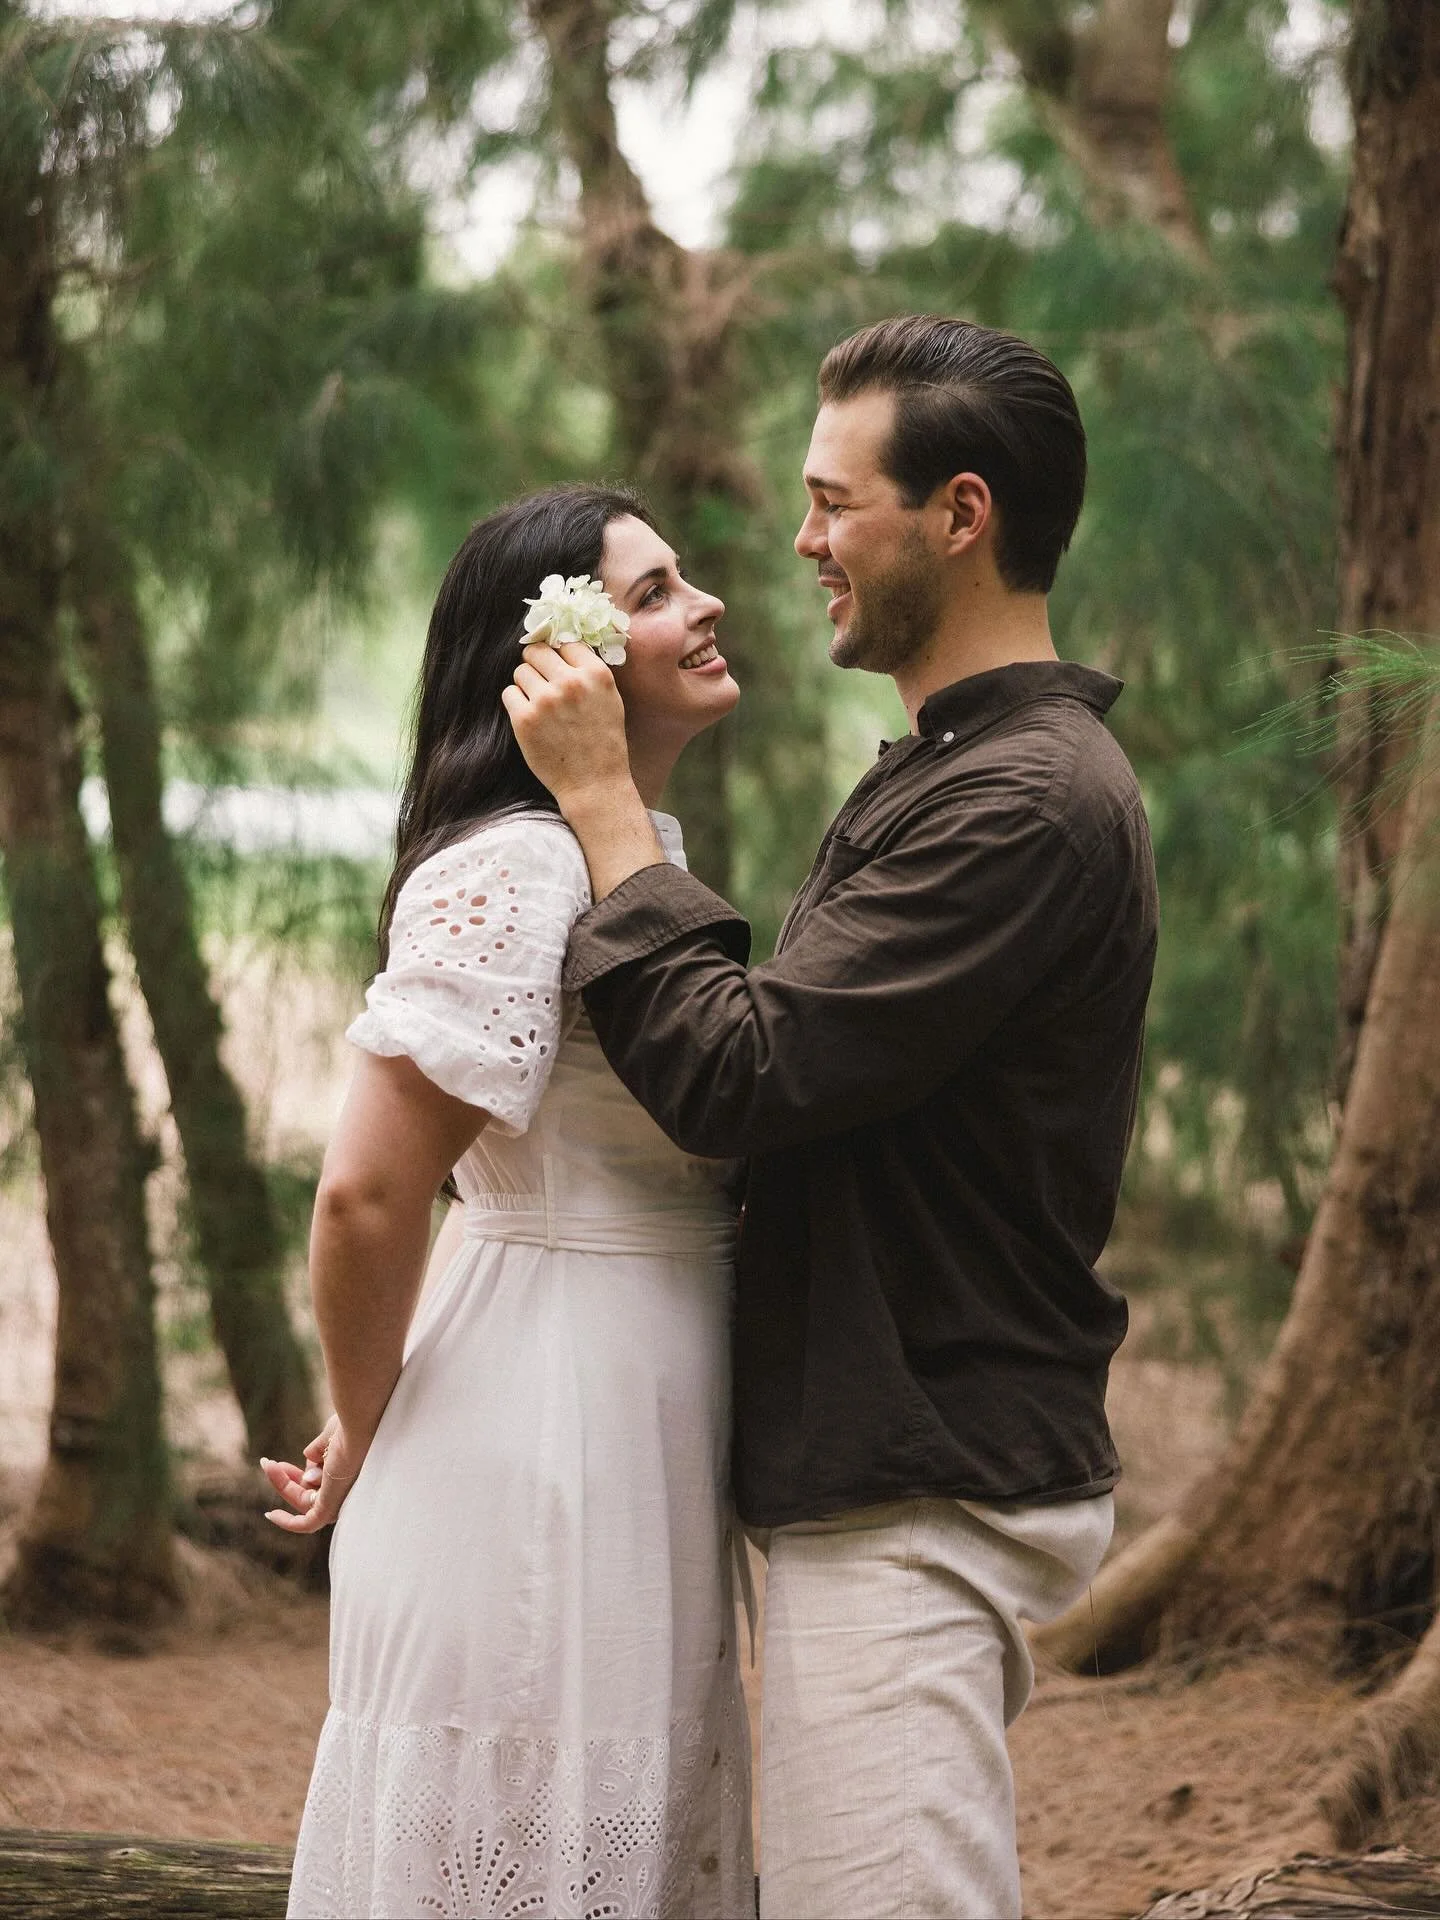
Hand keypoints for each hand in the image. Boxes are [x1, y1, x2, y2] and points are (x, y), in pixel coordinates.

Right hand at [260, 1414, 368, 1533]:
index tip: (281, 1464)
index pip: (322, 1483)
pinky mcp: (330, 1507)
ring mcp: (339, 1501)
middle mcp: (348, 1491)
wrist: (359, 1425)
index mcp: (351, 1475)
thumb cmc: (352, 1425)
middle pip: (310, 1494)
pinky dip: (288, 1522)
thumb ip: (319, 1450)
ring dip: (282, 1485)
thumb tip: (307, 1460)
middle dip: (288, 1480)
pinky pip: (307, 1524)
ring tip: (268, 1465)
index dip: (299, 1475)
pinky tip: (270, 1515)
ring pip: (304, 1502)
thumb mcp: (330, 1437)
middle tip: (268, 1463)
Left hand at [501, 640, 632, 811]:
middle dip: (537, 663)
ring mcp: (545, 700)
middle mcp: (571, 682)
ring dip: (526, 684)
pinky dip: (516, 703)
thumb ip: (588, 672)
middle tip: (542, 681)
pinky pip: (509, 693)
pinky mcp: (524, 719)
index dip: (559, 653)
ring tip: (539, 704)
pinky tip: (530, 716)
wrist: (594, 783)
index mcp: (596, 674)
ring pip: (520, 671)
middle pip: (537, 651)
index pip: (565, 641)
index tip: (556, 665)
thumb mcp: (609, 699)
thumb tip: (560, 646)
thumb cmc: (603, 743)